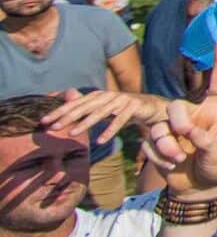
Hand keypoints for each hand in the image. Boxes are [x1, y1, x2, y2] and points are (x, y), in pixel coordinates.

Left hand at [45, 89, 165, 142]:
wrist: (152, 107)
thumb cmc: (124, 109)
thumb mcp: (103, 108)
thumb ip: (86, 106)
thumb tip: (67, 99)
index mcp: (99, 95)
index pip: (75, 103)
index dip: (59, 111)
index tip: (44, 121)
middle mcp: (109, 95)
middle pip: (85, 107)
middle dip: (68, 117)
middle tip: (53, 127)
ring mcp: (122, 99)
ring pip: (101, 112)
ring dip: (86, 123)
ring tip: (72, 134)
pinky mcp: (134, 106)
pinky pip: (120, 120)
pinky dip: (110, 130)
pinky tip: (100, 141)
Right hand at [139, 45, 216, 201]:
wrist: (200, 189)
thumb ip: (205, 141)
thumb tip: (184, 131)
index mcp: (215, 110)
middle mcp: (192, 115)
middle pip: (175, 106)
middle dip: (178, 121)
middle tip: (185, 135)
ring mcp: (172, 128)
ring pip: (159, 128)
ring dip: (167, 145)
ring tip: (180, 158)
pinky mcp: (156, 142)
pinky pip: (149, 143)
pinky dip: (159, 156)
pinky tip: (172, 164)